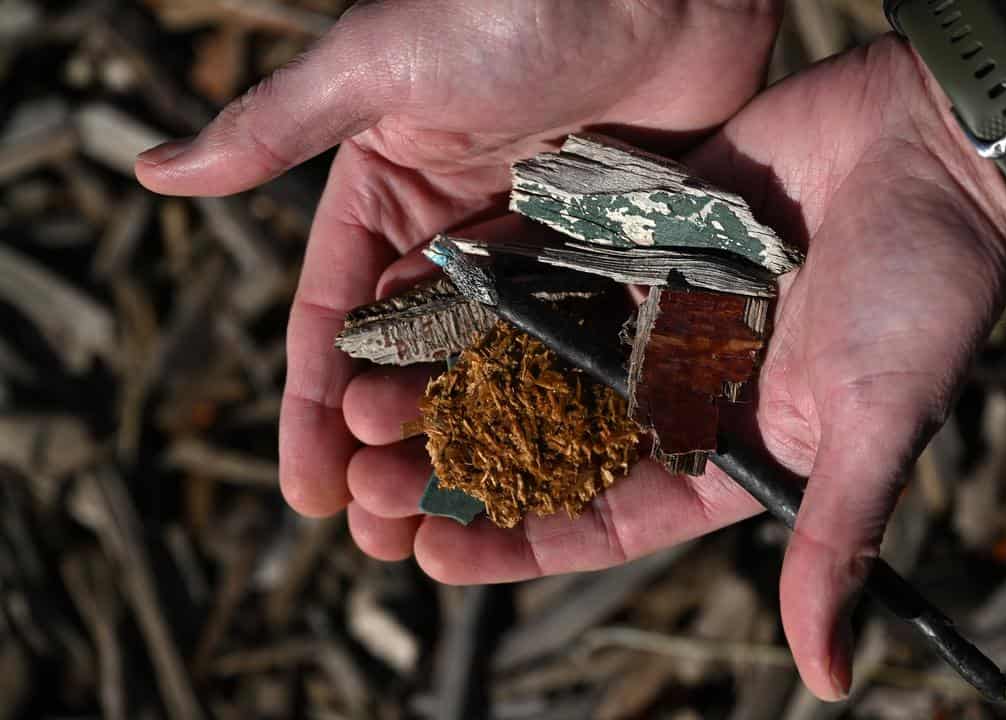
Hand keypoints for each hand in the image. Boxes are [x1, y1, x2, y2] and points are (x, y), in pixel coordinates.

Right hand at [134, 1, 779, 529]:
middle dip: (392, 440)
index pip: (339, 315)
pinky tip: (547, 464)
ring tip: (458, 518)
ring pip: (493, 361)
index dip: (318, 403)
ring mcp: (537, 243)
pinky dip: (555, 397)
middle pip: (414, 356)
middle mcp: (457, 226)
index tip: (309, 486)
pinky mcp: (611, 250)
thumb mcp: (373, 66)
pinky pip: (575, 336)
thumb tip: (152, 173)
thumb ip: (276, 130)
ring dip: (471, 437)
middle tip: (381, 525)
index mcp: (390, 189)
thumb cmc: (506, 5)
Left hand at [312, 38, 1005, 699]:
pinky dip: (486, 286)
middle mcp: (682, 388)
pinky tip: (412, 301)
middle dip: (463, 467)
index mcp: (733, 450)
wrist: (940, 145)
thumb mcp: (875, 425)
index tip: (438, 553)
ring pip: (533, 358)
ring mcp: (655, 311)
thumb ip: (831, 538)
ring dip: (453, 381)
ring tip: (364, 403)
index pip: (609, 518)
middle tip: (370, 481)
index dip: (523, 543)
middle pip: (551, 443)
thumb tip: (830, 680)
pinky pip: (549, 268)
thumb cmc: (927, 294)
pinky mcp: (640, 236)